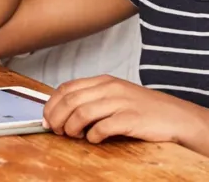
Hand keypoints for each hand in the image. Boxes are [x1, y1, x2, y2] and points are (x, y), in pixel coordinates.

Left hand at [43, 75, 203, 147]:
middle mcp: (108, 88)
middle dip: (56, 117)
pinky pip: (103, 127)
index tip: (46, 117)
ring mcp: (120, 102)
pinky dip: (92, 136)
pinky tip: (93, 139)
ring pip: (82, 113)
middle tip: (55, 130)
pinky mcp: (130, 118)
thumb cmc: (141, 107)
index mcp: (101, 81)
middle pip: (70, 100)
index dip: (51, 103)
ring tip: (73, 136)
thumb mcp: (113, 94)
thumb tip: (62, 111)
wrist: (174, 115)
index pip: (66, 87)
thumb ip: (90, 98)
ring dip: (71, 128)